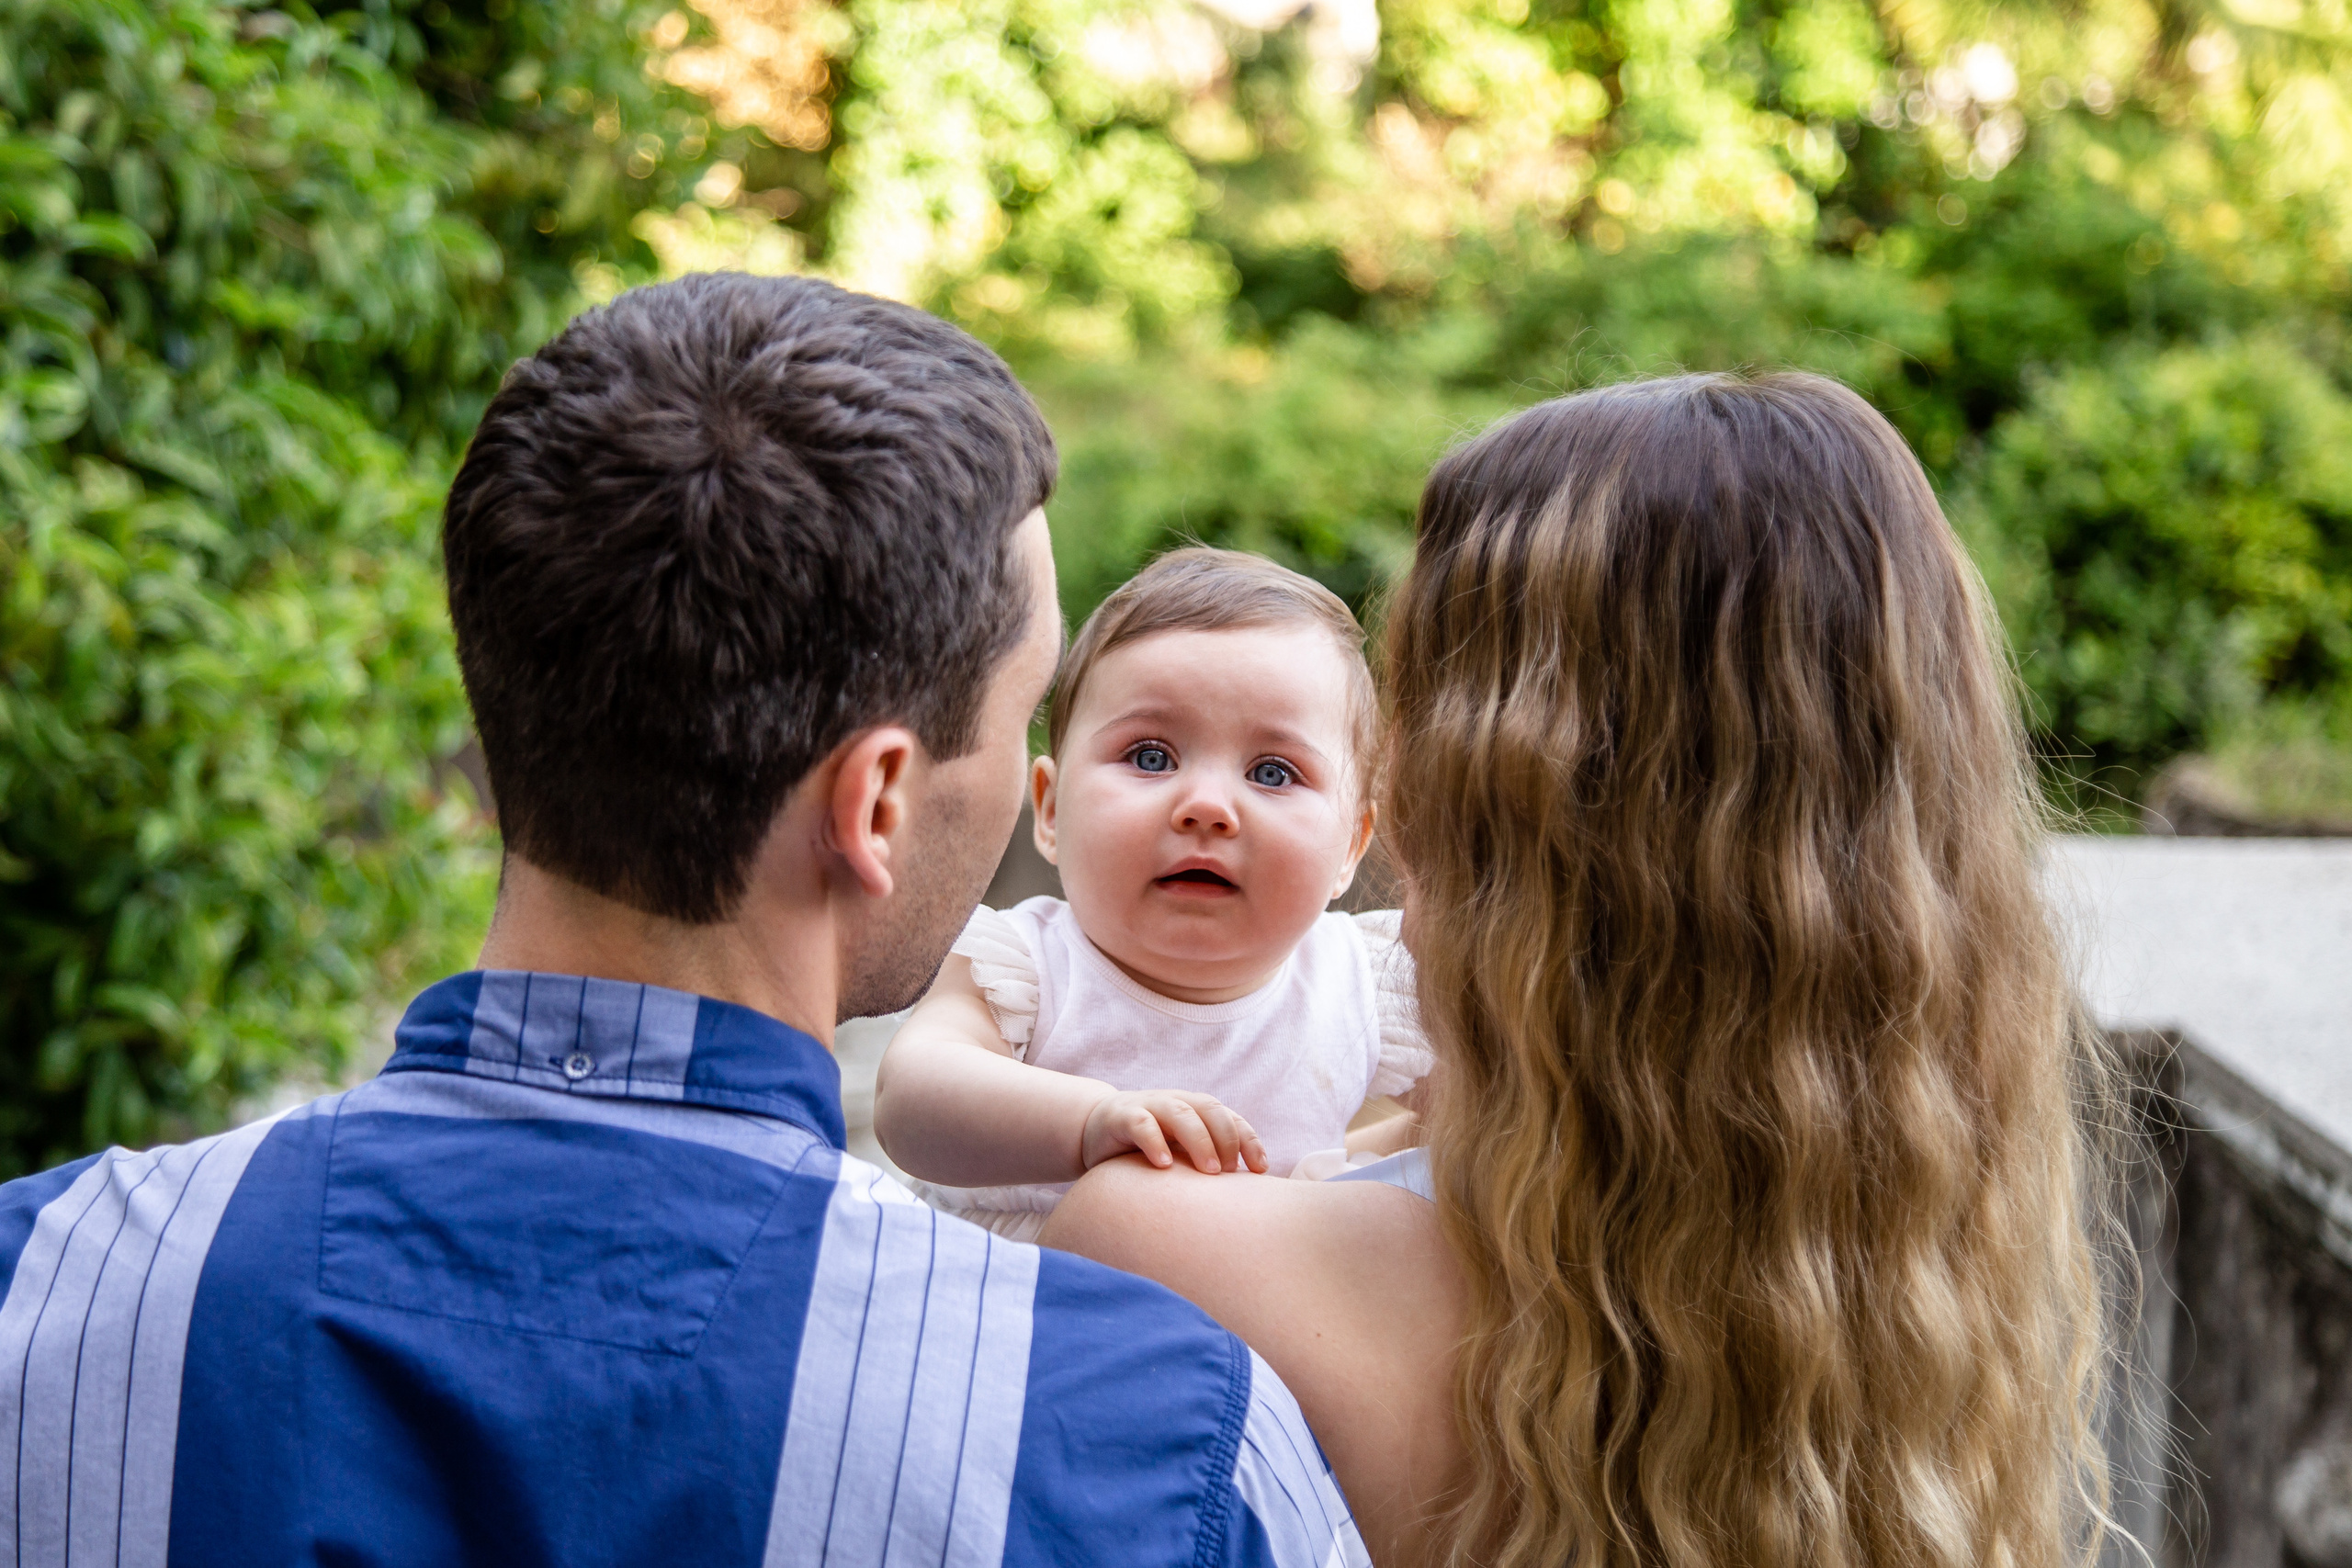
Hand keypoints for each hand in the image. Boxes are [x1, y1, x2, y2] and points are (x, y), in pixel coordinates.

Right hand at [1081, 1090, 1267, 1175]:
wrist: (1096, 1132)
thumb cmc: (1148, 1149)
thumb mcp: (1181, 1153)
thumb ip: (1206, 1163)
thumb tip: (1246, 1196)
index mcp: (1197, 1111)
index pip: (1231, 1119)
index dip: (1249, 1141)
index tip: (1260, 1170)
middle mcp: (1177, 1103)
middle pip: (1210, 1110)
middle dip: (1226, 1139)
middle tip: (1229, 1173)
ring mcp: (1150, 1106)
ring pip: (1181, 1113)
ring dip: (1199, 1140)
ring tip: (1209, 1171)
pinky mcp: (1122, 1116)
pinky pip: (1141, 1124)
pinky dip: (1155, 1141)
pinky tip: (1165, 1165)